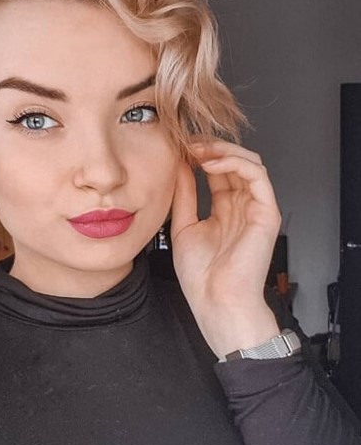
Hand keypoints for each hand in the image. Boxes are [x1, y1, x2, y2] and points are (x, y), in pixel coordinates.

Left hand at [170, 140, 280, 359]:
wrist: (215, 302)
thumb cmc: (202, 275)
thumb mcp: (183, 225)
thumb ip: (184, 195)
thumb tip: (177, 166)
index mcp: (224, 210)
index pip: (217, 171)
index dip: (199, 155)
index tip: (178, 146)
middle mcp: (241, 206)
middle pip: (233, 163)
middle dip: (210, 148)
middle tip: (187, 142)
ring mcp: (255, 208)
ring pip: (248, 162)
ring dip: (222, 150)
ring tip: (197, 149)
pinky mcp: (267, 212)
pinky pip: (258, 176)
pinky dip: (235, 163)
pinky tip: (210, 164)